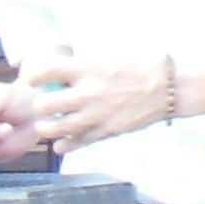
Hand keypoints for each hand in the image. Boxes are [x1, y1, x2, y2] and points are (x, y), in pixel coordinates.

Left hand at [26, 56, 173, 153]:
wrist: (169, 88)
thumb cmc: (144, 67)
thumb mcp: (112, 59)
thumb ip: (87, 67)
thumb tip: (64, 72)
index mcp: (90, 69)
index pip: (48, 71)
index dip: (35, 75)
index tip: (35, 79)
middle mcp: (88, 93)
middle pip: (43, 104)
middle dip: (40, 105)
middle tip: (45, 104)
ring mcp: (94, 115)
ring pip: (52, 128)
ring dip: (47, 126)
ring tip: (51, 123)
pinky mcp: (102, 133)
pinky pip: (70, 144)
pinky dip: (63, 144)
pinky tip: (64, 139)